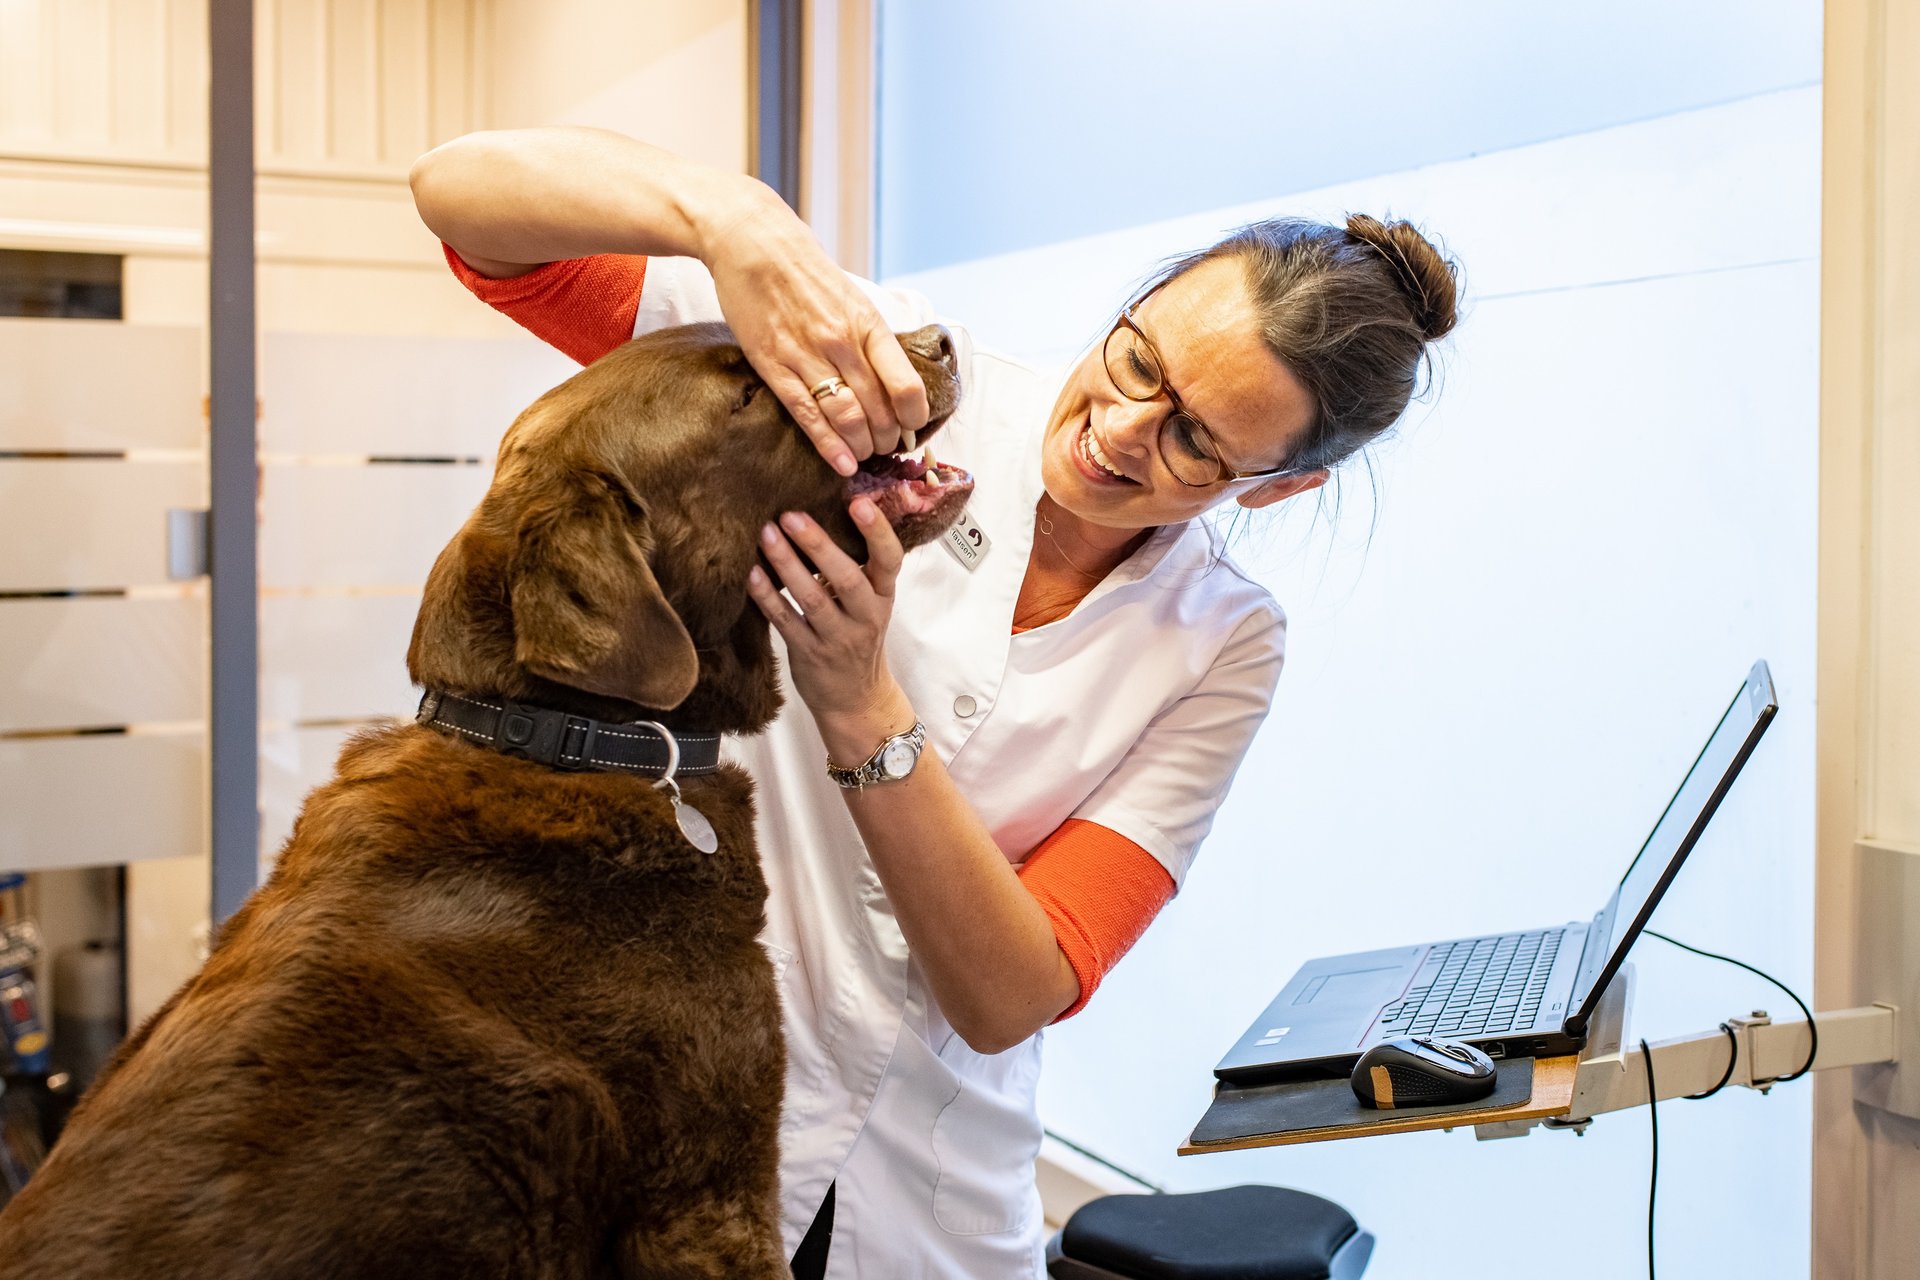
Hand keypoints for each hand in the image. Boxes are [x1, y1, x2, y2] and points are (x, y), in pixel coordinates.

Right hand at [705, 192, 929, 476]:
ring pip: (845, 417)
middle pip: (877, 409)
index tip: (914, 428)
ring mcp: (806, 355)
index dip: (915, 417)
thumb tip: (895, 380)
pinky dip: (828, 444)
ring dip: (861, 445)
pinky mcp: (773, 365)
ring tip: (864, 455)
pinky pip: (806, 414)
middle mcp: (842, 342)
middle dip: (888, 439)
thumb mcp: (853, 297)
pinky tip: (840, 463)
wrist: (754, 243)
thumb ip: (872, 338)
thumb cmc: (806, 272)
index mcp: (868, 324)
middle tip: (887, 448)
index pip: (905, 385)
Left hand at [745, 500, 913, 756]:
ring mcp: (838, 639)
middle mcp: (866, 617)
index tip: (858, 502)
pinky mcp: (810, 655)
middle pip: (846, 578)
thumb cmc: (858, 639)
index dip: (877, 531)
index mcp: (883, 596)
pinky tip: (751, 574)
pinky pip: (785, 621)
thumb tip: (824, 509)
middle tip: (791, 514)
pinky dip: (767, 597)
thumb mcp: (869, 603)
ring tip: (766, 534)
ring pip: (812, 599)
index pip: (890, 560)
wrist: (856, 700)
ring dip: (787, 564)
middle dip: (818, 545)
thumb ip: (856, 566)